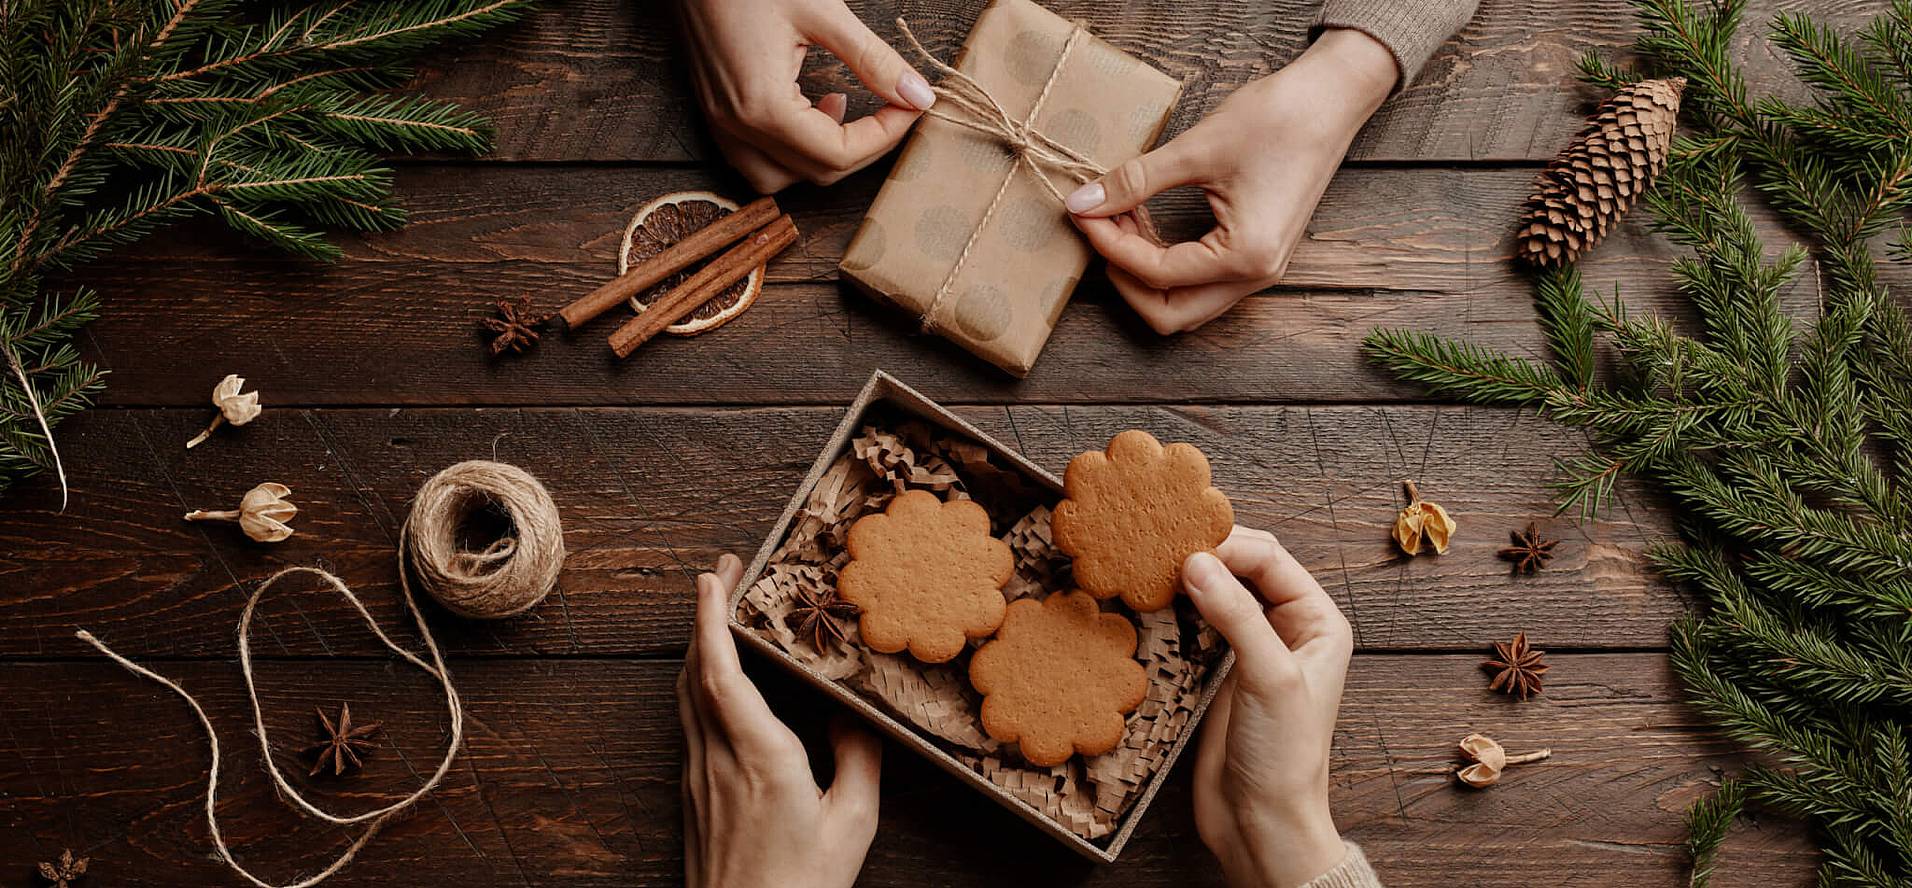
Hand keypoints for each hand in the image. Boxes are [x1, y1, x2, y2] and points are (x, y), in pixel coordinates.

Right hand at [677, 0, 934, 191]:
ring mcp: (720, 122)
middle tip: (893, 107)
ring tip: (843, 109)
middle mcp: (736, 126)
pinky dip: (790, 150)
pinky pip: (755, 159)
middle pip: (816, 172)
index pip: (838, 153)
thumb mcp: (821, 11)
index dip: (885, 136)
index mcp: (762, 107)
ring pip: (780, 178)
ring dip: (822, 158)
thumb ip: (872, 60)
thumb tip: (917, 95)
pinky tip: (810, 109)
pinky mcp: (714, 111)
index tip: (911, 105)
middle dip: (864, 147)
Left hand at [679, 554, 882, 887]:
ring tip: (720, 612)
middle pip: (695, 672)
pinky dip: (700, 683)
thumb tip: (853, 717)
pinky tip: (719, 679)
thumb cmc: (800, 886)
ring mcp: (699, 777)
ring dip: (698, 646)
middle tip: (724, 572)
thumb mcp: (852, 824)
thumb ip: (858, 760)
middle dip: (704, 616)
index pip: (721, 674)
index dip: (712, 620)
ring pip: (686, 695)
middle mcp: (718, 760)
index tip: (713, 577)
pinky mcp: (694, 794)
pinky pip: (690, 721)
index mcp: (759, 758)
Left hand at [1065, 28, 1397, 332]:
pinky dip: (1168, 263)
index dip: (1110, 245)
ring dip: (1145, 274)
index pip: (1157, 274)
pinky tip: (1147, 223)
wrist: (1333, 97)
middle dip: (1126, 280)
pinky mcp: (1259, 253)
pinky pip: (1202, 280)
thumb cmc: (1278, 118)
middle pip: (1171, 315)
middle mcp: (1258, 276)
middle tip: (1100, 230)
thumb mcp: (1197, 148)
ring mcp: (1262, 269)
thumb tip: (1084, 202)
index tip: (1084, 211)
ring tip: (1121, 221)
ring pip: (1186, 304)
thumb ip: (1136, 181)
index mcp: (1247, 257)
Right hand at [1183, 527, 1354, 887]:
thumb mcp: (1268, 677)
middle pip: (1245, 566)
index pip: (1270, 559)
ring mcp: (1253, 647)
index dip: (1228, 545)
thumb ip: (1237, 615)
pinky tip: (1154, 599)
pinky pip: (1199, 620)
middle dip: (1208, 553)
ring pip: (1220, 590)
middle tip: (1161, 549)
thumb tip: (1196, 563)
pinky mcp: (1221, 668)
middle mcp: (1289, 627)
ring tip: (1152, 566)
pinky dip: (1178, 605)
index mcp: (1318, 621)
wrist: (1260, 820)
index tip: (1182, 545)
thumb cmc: (1284, 756)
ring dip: (1190, 576)